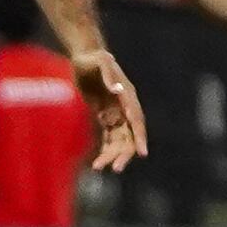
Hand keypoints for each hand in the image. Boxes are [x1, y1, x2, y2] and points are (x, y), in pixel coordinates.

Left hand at [69, 48, 149, 173]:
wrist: (84, 57)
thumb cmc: (92, 58)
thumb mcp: (100, 62)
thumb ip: (109, 75)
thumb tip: (118, 90)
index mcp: (128, 96)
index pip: (137, 120)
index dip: (140, 137)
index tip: (142, 153)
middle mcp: (125, 107)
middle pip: (129, 135)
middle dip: (124, 153)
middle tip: (116, 169)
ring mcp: (117, 113)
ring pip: (119, 140)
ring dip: (112, 155)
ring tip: (98, 167)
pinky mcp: (106, 117)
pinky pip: (109, 138)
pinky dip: (105, 150)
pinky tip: (97, 163)